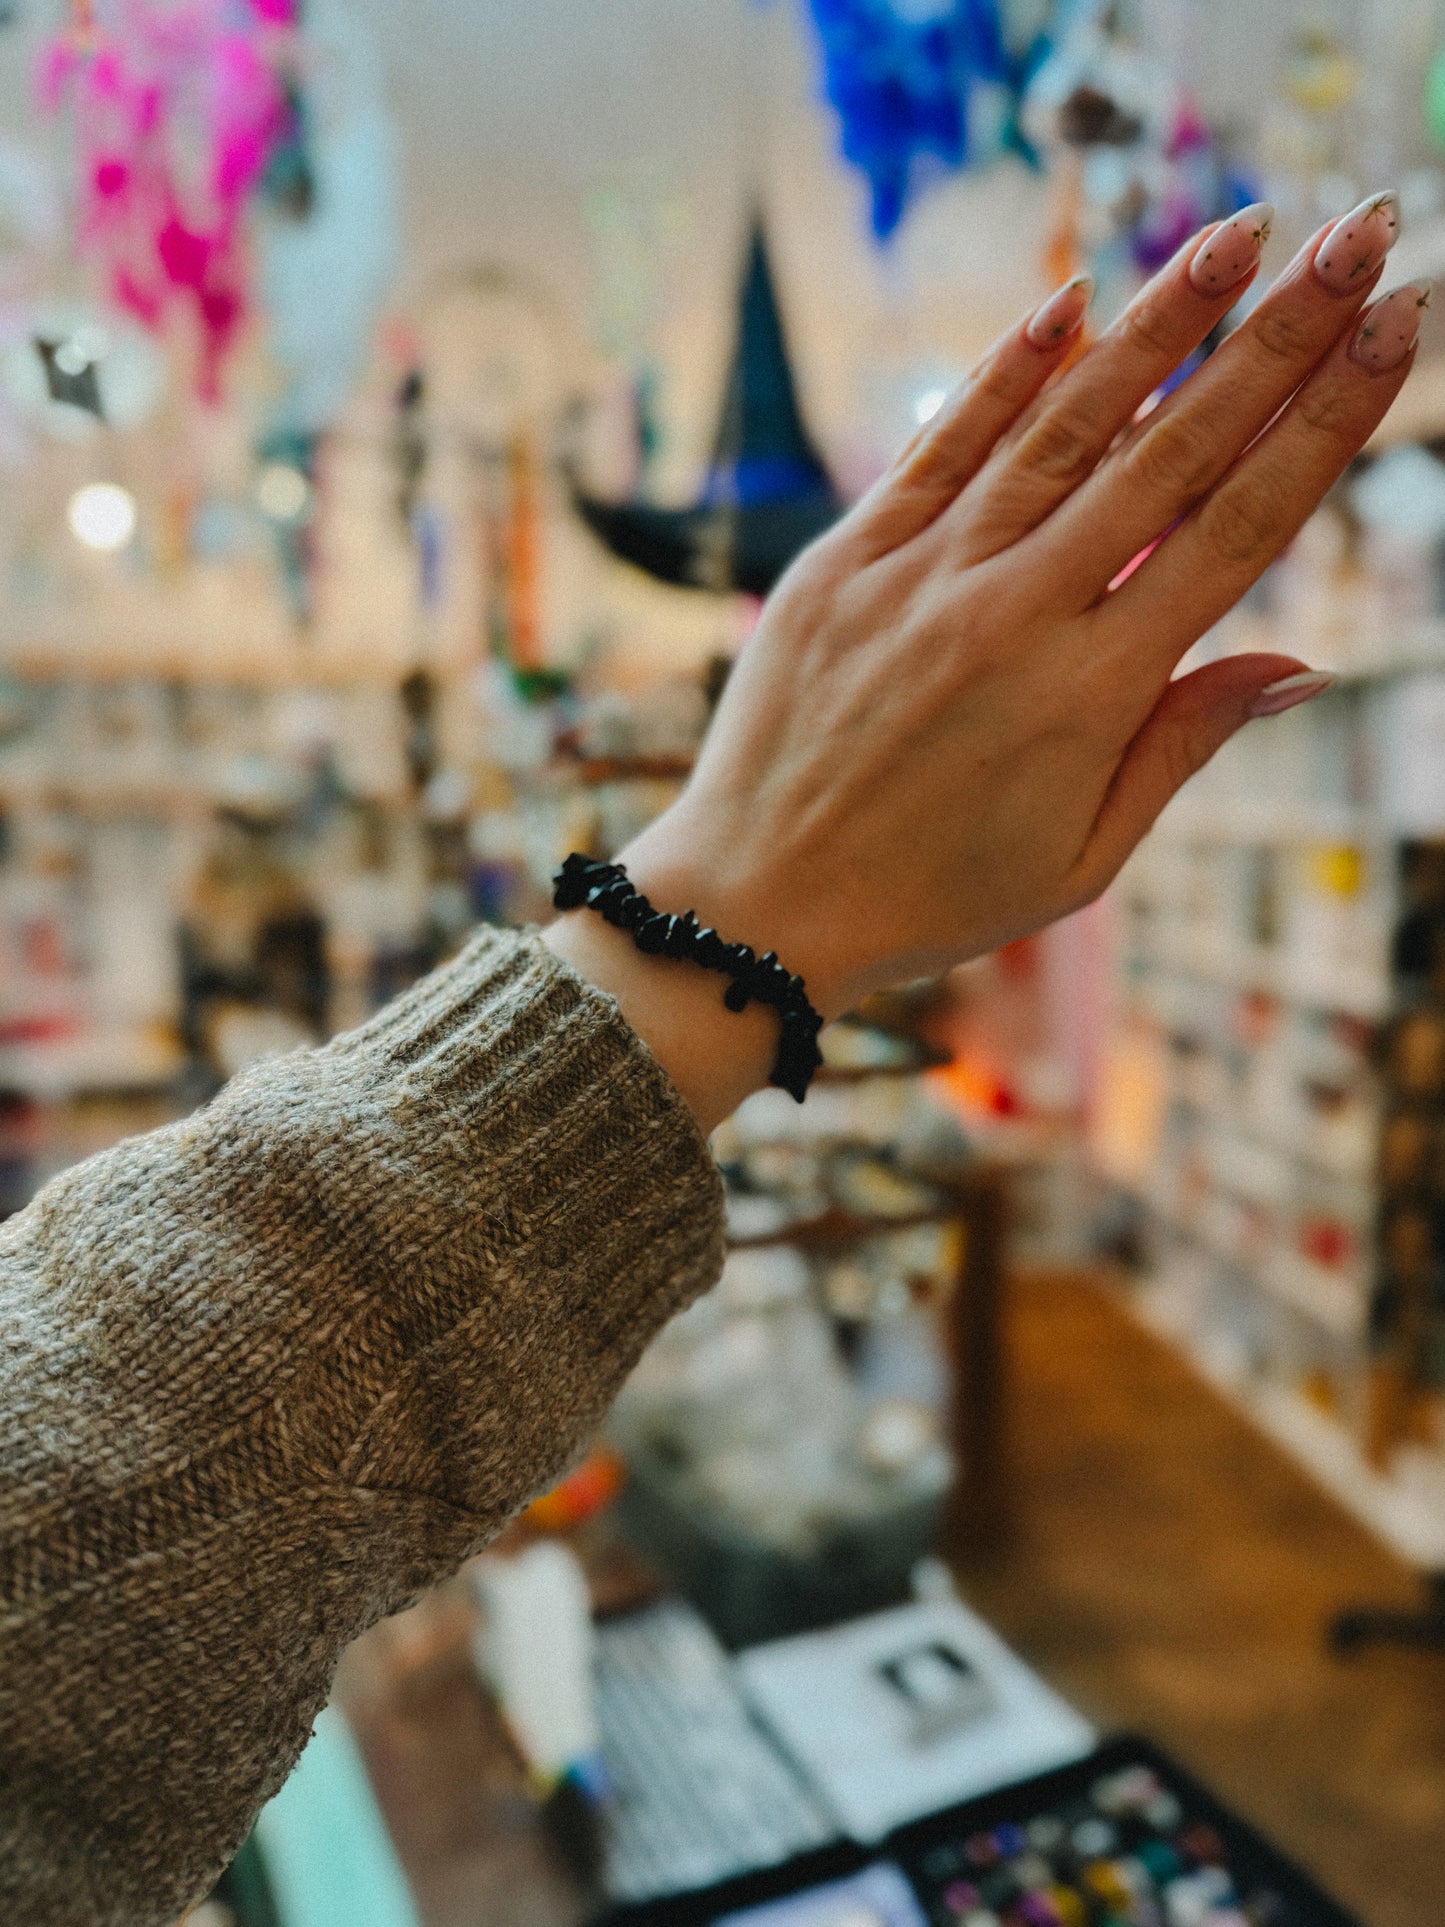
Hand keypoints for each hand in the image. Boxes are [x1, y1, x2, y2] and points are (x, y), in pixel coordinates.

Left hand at [551, 194, 1420, 1127]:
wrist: (757, 905)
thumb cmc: (933, 897)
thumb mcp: (1082, 858)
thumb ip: (1184, 746)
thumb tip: (1300, 665)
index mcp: (1091, 696)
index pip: (1237, 530)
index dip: (1324, 423)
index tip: (1393, 331)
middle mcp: (1014, 616)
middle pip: (1170, 453)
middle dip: (1276, 336)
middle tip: (1356, 237)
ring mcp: (922, 577)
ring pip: (1059, 426)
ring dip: (1158, 323)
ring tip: (1239, 233)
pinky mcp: (844, 560)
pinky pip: (936, 446)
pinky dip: (1005, 371)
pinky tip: (1071, 301)